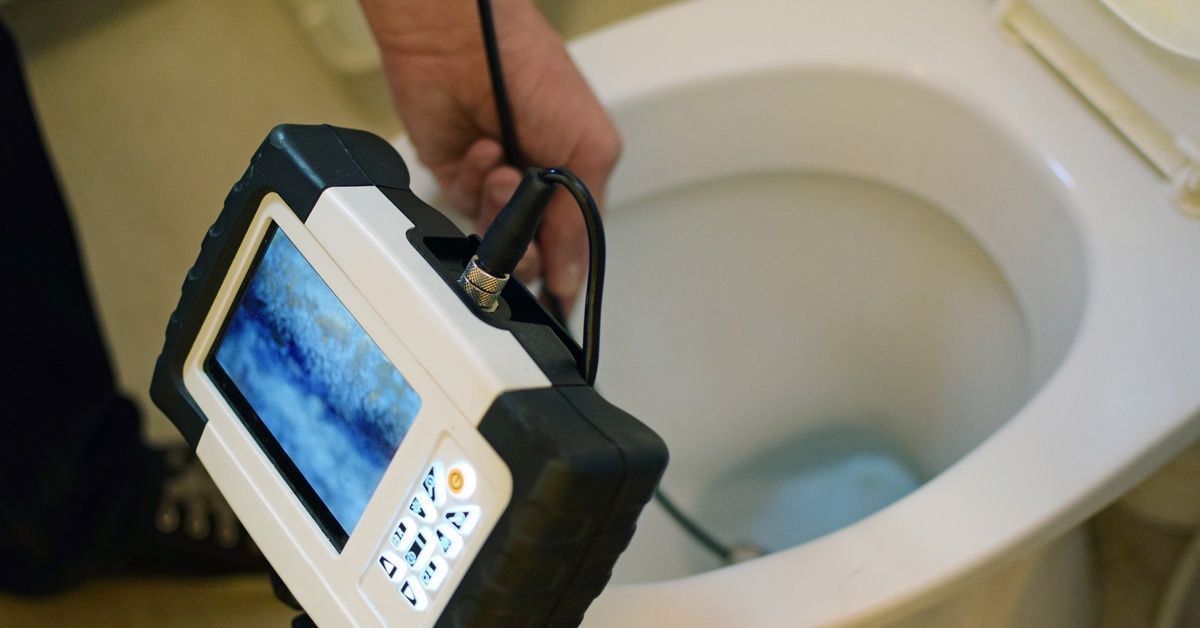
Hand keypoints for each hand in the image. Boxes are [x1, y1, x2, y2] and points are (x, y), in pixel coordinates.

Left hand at [360, 0, 620, 310]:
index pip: (572, 244)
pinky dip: (471, 180)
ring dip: (499, 206)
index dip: (562, 270)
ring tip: (504, 171)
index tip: (556, 293)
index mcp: (574, 176)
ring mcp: (493, 181)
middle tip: (526, 233)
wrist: (462, 42)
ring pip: (494, 234)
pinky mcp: (455, 174)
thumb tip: (571, 274)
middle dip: (529, 246)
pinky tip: (480, 150)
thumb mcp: (586, 149)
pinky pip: (461, 205)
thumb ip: (580, 219)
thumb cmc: (531, 70)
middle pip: (532, 249)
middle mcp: (535, 183)